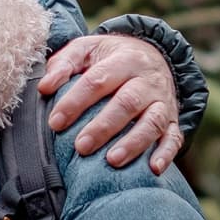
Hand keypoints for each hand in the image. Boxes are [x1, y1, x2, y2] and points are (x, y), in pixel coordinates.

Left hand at [38, 34, 182, 173]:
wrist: (151, 54)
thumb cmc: (108, 58)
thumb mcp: (85, 50)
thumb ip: (63, 64)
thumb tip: (44, 88)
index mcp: (124, 59)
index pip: (98, 80)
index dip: (75, 102)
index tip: (55, 122)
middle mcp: (147, 80)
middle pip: (127, 103)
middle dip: (103, 126)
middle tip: (81, 147)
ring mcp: (163, 101)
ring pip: (153, 122)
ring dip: (133, 143)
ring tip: (112, 161)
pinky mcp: (173, 121)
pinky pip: (174, 138)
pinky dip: (166, 154)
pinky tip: (154, 169)